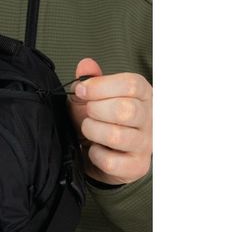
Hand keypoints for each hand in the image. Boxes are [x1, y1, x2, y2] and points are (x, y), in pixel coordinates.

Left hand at [68, 58, 152, 184]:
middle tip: (88, 113)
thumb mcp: (92, 98)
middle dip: (96, 110)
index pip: (131, 84)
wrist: (102, 155)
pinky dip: (95, 155)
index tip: (82, 90)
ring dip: (93, 131)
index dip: (101, 86)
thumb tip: (85, 65)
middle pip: (125, 109)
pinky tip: (94, 149)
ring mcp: (145, 144)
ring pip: (116, 136)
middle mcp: (150, 119)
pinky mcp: (136, 166)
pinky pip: (110, 161)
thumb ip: (90, 80)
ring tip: (89, 130)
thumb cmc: (100, 121)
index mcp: (143, 95)